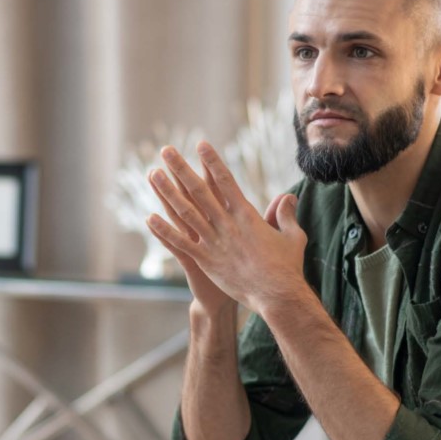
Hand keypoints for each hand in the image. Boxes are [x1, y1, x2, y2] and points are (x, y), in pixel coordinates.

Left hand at [146, 141, 307, 315]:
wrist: (277, 295)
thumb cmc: (287, 266)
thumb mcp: (292, 236)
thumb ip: (285, 214)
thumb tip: (287, 196)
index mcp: (246, 214)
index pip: (225, 181)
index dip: (212, 161)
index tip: (200, 144)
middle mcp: (227, 224)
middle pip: (199, 190)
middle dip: (181, 168)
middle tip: (167, 151)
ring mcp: (214, 242)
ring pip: (186, 212)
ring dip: (168, 192)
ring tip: (153, 174)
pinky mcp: (206, 261)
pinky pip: (181, 243)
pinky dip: (164, 231)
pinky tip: (149, 218)